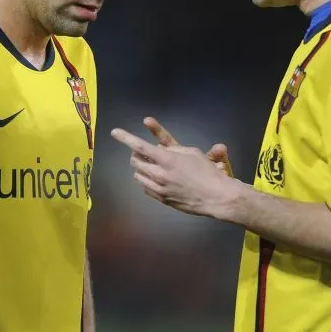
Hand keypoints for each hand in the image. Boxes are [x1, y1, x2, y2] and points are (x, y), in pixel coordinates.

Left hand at [111, 123, 235, 217]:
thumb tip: (159, 149)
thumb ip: (173, 149)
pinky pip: (145, 187)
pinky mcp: (161, 199)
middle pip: (135, 161)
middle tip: (145, 152)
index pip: (140, 146)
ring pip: (137, 175)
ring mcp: (159, 188)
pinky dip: (148, 180)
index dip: (125, 138)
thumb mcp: (192, 152)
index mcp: (167, 159)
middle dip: (136, 154)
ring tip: (153, 165)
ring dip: (142, 167)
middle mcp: (159, 174)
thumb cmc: (207, 172)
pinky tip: (158, 179)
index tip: (114, 132)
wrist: (216, 197)